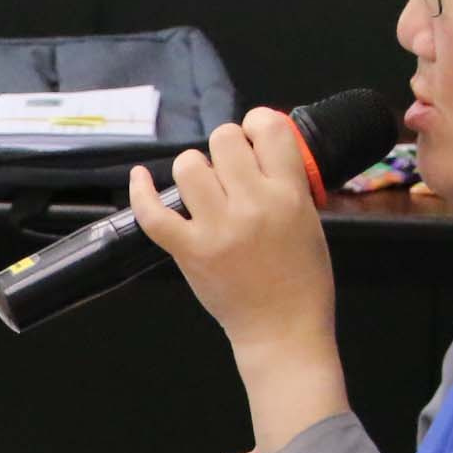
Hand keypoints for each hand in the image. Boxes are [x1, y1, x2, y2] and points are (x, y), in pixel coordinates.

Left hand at [128, 108, 335, 366]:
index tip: (253, 136)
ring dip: (193, 169)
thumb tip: (262, 151)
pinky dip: (140, 191)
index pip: (269, 128)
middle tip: (230, 171)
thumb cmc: (302, 279)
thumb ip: (288, 183)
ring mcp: (217, 228)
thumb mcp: (311, 221)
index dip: (257, 124)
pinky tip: (140, 178)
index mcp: (289, 194)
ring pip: (189, 165)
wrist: (282, 329)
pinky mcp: (188, 250)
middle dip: (225, 149)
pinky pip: (153, 212)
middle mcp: (253, 205)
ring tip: (203, 186)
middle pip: (223, 139)